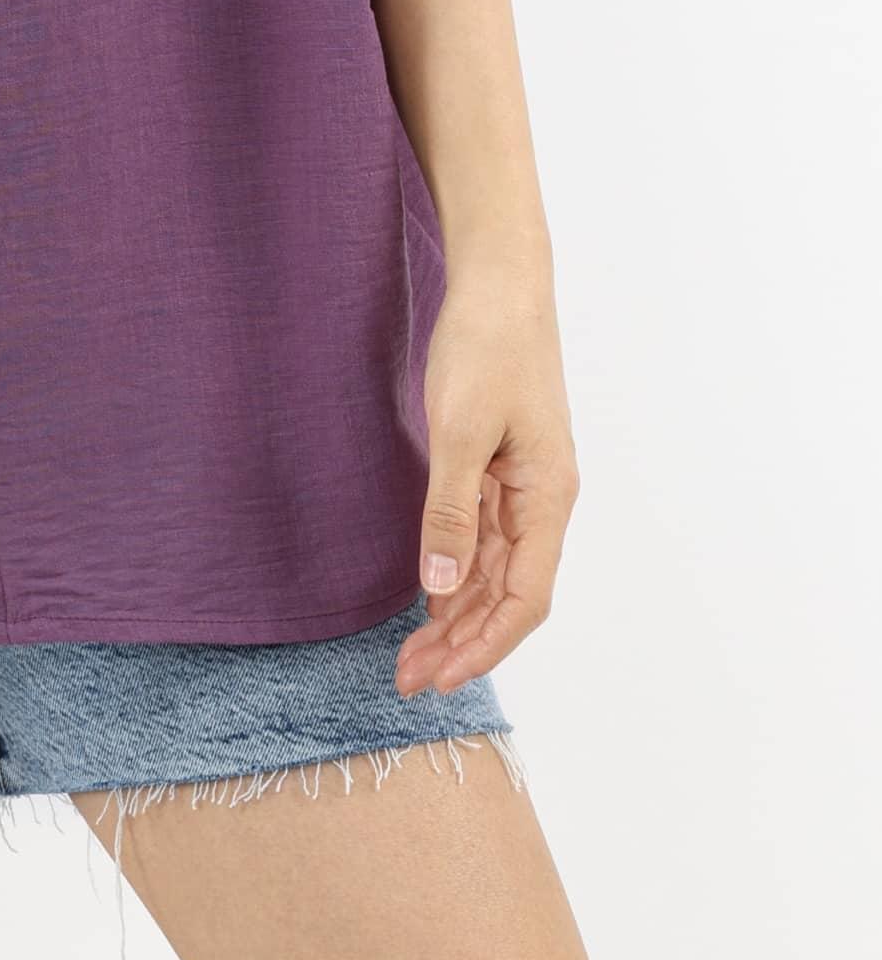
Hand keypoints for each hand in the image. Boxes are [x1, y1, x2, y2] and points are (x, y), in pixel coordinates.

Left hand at [394, 259, 579, 698]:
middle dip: (462, 642)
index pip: (525, 598)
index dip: (484, 645)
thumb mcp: (460, 429)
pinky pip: (481, 536)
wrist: (499, 278)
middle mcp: (544, 499)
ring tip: (412, 656)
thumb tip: (440, 588)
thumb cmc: (486, 345)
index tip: (440, 677)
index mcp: (549, 497)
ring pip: (493, 570)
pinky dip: (455, 571)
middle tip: (409, 681)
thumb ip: (450, 512)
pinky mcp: (499, 464)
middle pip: (508, 593)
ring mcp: (523, 483)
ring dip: (456, 614)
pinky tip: (427, 597)